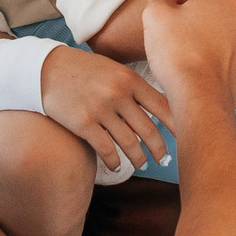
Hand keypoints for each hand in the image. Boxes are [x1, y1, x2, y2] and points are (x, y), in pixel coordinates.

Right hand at [40, 45, 174, 170]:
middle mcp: (119, 94)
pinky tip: (117, 165)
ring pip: (129, 142)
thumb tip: (160, 107)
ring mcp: (101, 109)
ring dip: (138, 158)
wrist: (47, 69)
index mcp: (130, 80)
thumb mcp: (114, 69)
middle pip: (148, 129)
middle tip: (164, 159)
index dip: (177, 125)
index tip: (188, 137)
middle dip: (159, 148)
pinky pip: (105, 149)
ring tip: (141, 164)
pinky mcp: (83, 123)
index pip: (163, 106)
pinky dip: (114, 161)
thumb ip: (134, 86)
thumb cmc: (84, 70)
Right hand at [140, 0, 235, 108]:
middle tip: (183, 28)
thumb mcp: (156, 15)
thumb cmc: (179, 53)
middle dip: (208, 10)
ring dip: (215, 36)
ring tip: (191, 54)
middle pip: (227, 4)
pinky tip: (203, 70)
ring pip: (231, 31)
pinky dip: (222, 60)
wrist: (200, 101)